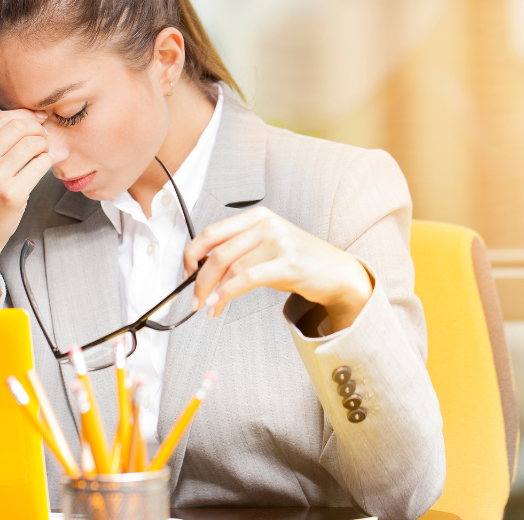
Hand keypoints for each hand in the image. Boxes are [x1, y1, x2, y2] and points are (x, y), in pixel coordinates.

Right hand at [0, 109, 52, 307]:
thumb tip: (29, 118)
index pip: (2, 117)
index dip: (25, 115)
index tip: (37, 121)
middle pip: (19, 126)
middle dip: (37, 128)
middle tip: (44, 137)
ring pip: (33, 143)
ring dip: (44, 145)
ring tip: (43, 153)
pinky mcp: (12, 194)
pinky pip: (40, 164)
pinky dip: (47, 161)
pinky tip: (44, 166)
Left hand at [183, 207, 373, 332]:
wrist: (337, 273)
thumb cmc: (298, 262)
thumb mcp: (265, 248)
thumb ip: (237, 252)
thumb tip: (203, 271)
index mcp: (256, 217)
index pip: (211, 233)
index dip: (191, 255)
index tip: (186, 273)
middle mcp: (266, 224)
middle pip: (217, 252)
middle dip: (198, 278)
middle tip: (194, 297)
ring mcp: (278, 242)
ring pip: (229, 267)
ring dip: (212, 291)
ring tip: (208, 306)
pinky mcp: (288, 263)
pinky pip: (247, 279)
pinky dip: (227, 293)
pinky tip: (219, 304)